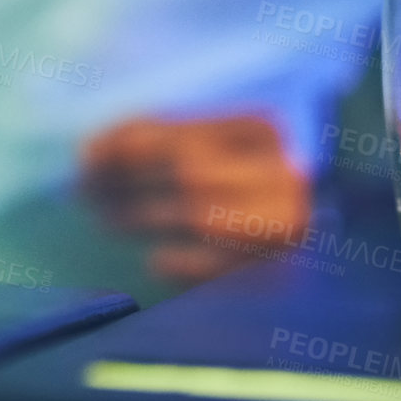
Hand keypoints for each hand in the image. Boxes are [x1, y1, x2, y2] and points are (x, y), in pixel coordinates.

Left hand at [81, 116, 311, 285]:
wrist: (316, 242)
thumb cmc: (235, 183)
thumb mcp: (203, 147)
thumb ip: (150, 141)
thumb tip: (90, 153)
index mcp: (263, 129)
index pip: (179, 132)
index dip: (122, 144)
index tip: (84, 158)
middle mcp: (282, 171)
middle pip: (186, 173)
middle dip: (126, 183)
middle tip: (85, 192)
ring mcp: (288, 222)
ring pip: (201, 216)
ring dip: (141, 218)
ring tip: (107, 218)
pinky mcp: (284, 270)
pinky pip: (222, 267)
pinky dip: (183, 265)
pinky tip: (155, 262)